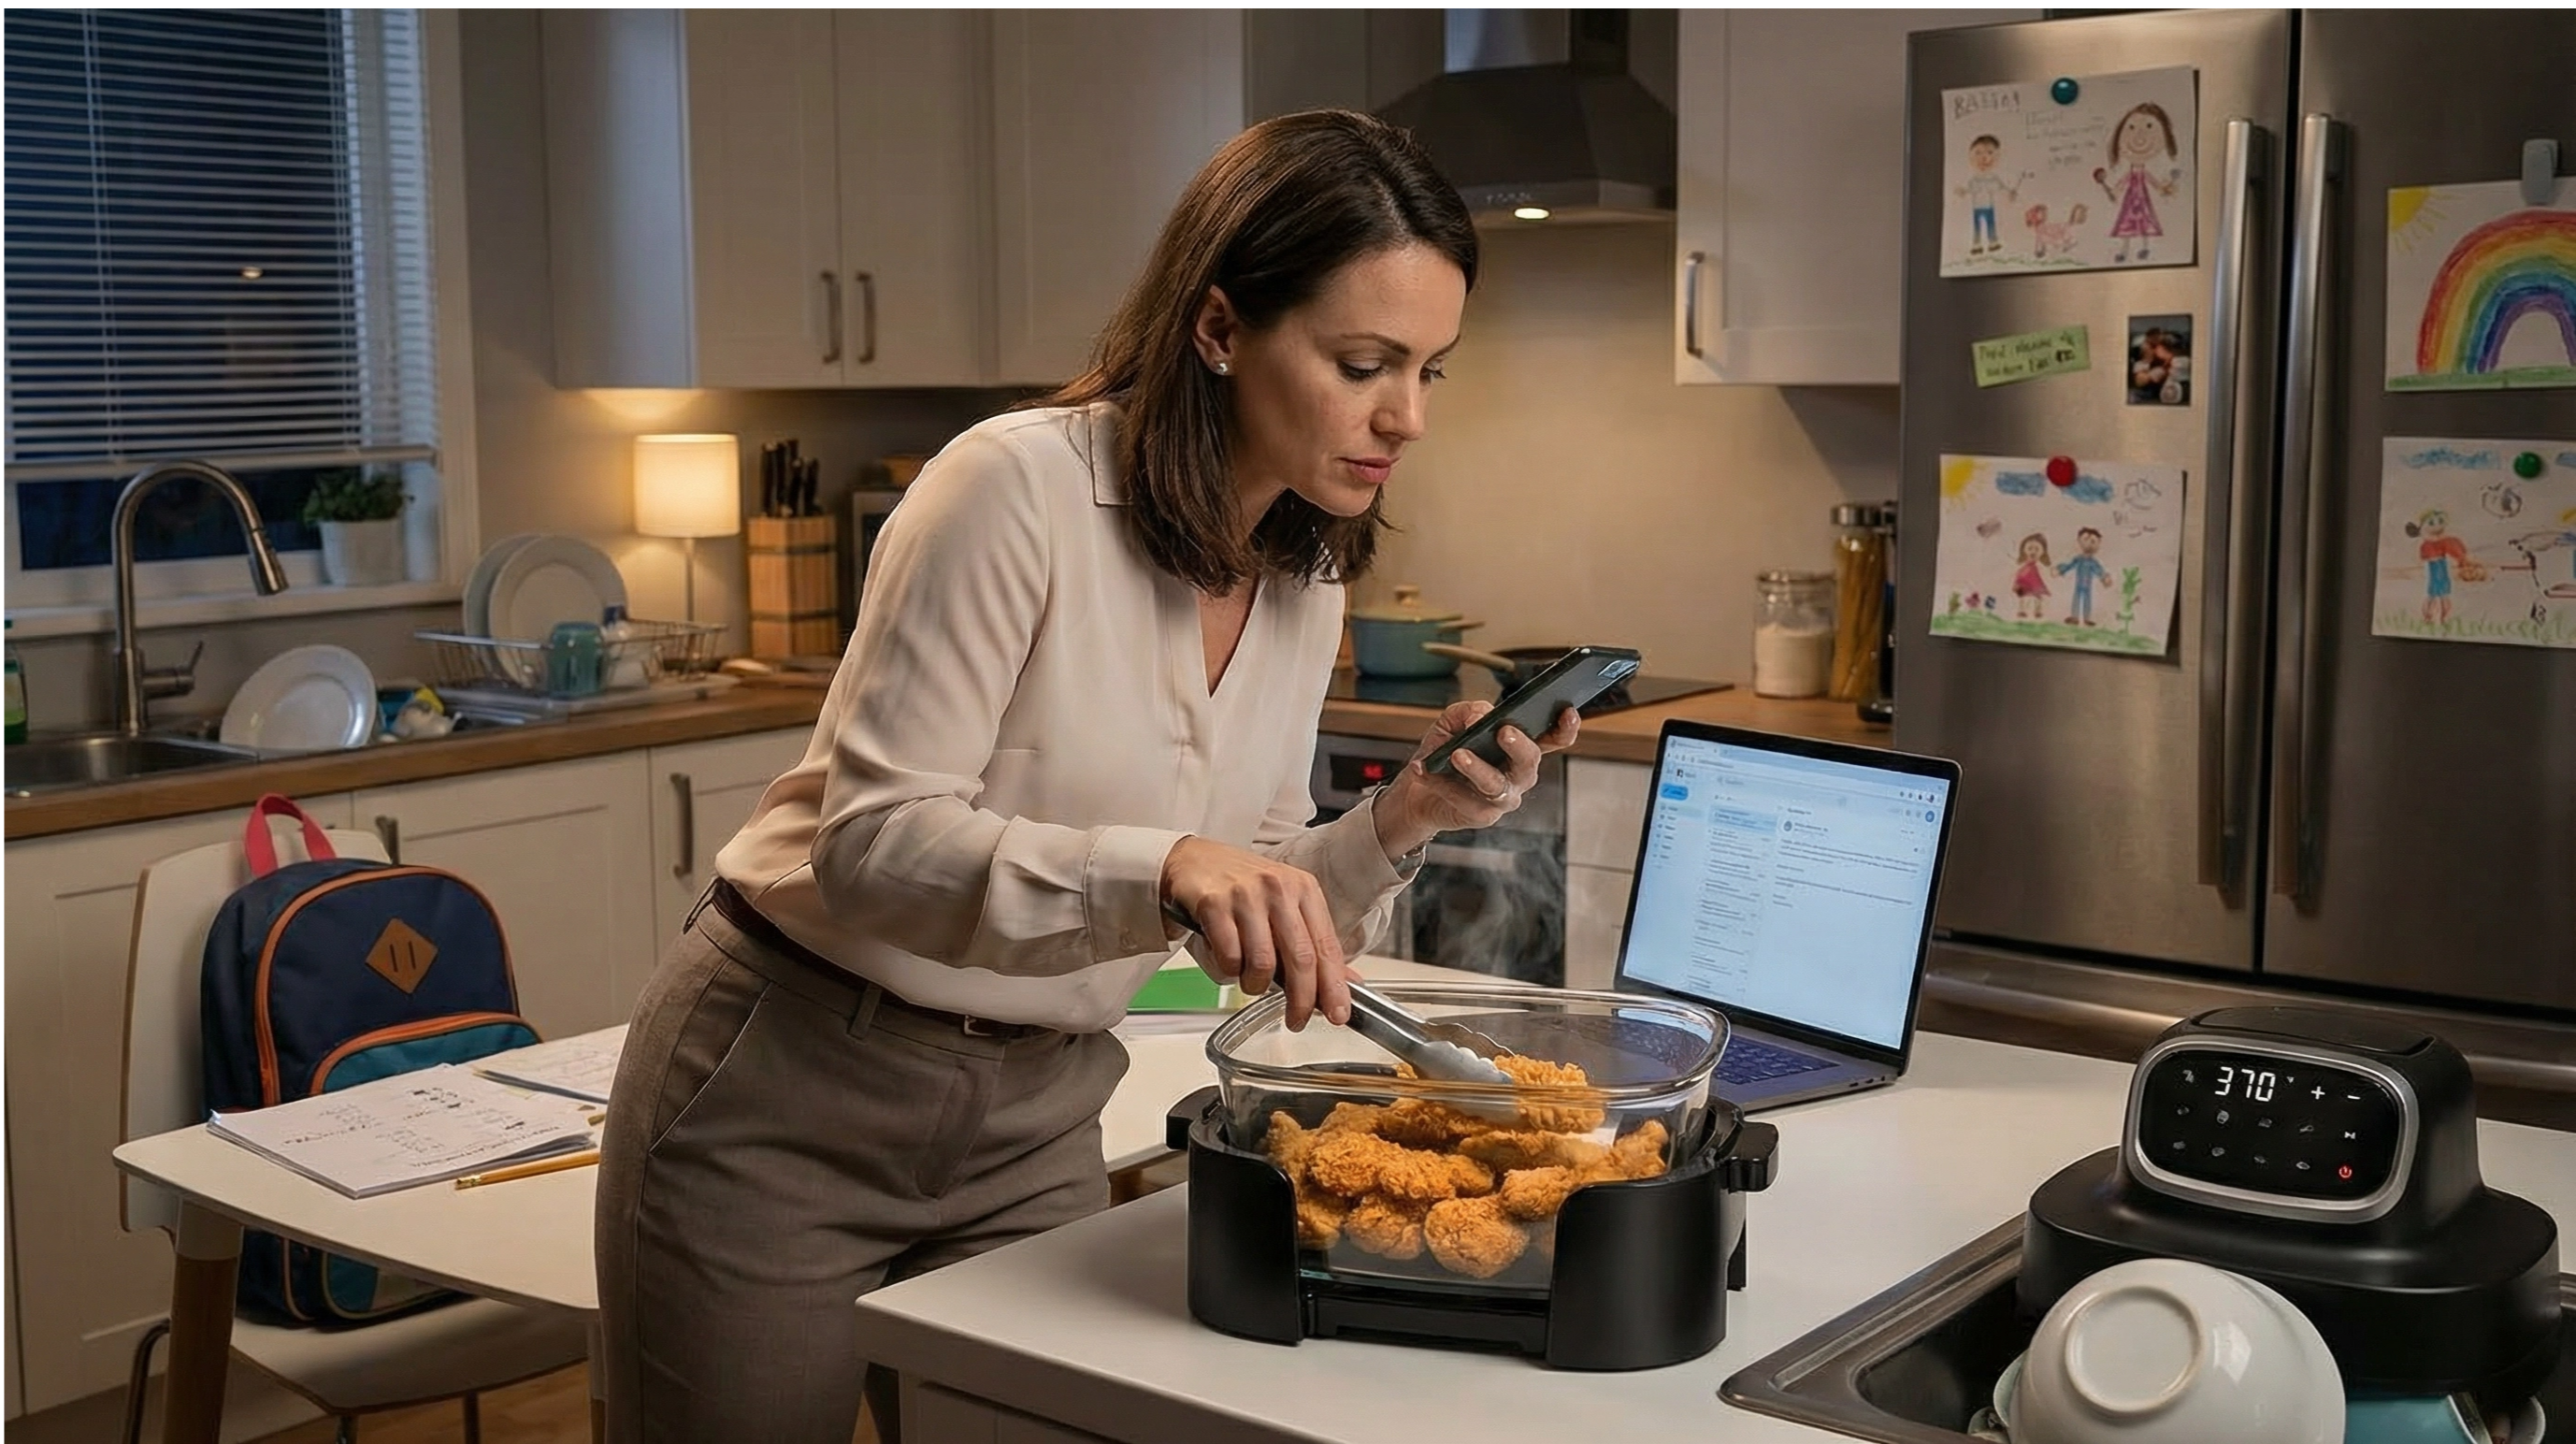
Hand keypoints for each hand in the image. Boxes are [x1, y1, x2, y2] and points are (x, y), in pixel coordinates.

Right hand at [1161, 837, 1350, 1029]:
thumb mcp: (1285, 907)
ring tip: (1250, 980)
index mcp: (1304, 889)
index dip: (1334, 986)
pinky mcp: (1213, 903)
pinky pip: (1229, 956)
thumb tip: (1347, 983)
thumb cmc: (1243, 888)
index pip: (1327, 945)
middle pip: (1300, 958)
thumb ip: (1313, 944)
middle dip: (1301, 999)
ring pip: (1263, 963)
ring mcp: (1245, 895)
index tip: (1338, 1013)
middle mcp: (1278, 888)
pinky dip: (1229, 970)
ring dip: (1256, 984)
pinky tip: (1227, 960)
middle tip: (1297, 1020)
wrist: (1194, 860)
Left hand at [1375, 700, 1580, 857]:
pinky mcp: (1482, 815)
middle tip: (1504, 731)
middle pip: (1529, 761)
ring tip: (1457, 754)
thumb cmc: (1444, 752)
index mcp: (1520, 749)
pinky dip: (1441, 783)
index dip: (1565, 727)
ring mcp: (1504, 798)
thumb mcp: (1452, 722)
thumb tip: (1481, 715)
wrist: (1419, 789)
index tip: (1566, 710)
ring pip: (1497, 785)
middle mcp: (1519, 774)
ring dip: (1478, 768)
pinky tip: (1424, 770)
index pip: (1552, 739)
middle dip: (1519, 745)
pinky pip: (1464, 799)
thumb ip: (1469, 711)